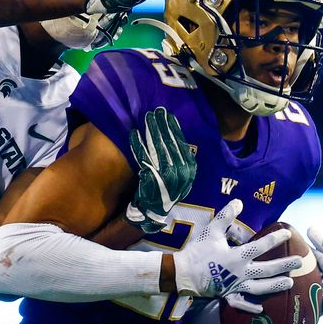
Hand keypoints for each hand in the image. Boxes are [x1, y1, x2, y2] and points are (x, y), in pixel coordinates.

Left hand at [125, 107, 196, 232]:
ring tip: (146, 117)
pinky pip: (144, 159)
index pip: (181, 143)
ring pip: (158, 149)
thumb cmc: (162, 188)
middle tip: (156, 111)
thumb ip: (176, 157)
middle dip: (162, 126)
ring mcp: (167, 178)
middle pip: (170, 143)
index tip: (168, 114)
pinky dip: (138, 146)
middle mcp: (181, 173)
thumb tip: (170, 132)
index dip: (173, 128)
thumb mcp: (176, 173)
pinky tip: (133, 134)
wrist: (151, 212)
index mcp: (189, 169)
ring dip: (151, 132)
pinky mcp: (152, 181)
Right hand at [173, 199, 302, 313]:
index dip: (275, 239)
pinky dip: (251, 306)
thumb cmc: (197, 251)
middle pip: (267, 270)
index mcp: (237, 256)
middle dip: (284, 265)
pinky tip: (261, 308)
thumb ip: (226, 216)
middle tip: (300, 262)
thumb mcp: (211, 231)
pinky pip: (241, 303)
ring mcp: (235, 286)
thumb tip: (239, 201)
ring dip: (276, 285)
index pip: (261, 246)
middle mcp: (240, 273)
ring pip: (260, 288)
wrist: (182, 273)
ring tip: (290, 283)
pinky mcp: (227, 294)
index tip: (288, 234)